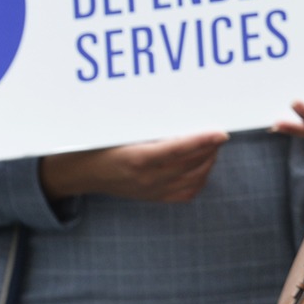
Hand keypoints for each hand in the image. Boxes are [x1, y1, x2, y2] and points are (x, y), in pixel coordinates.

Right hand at [39, 130, 228, 203]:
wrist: (82, 171)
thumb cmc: (100, 141)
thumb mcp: (119, 127)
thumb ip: (148, 121)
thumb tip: (179, 105)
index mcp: (137, 159)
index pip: (178, 151)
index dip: (202, 141)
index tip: (221, 132)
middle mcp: (147, 179)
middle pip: (191, 164)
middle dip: (211, 147)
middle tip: (219, 130)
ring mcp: (152, 191)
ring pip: (194, 178)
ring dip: (209, 160)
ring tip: (212, 143)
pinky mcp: (155, 198)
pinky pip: (187, 192)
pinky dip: (201, 177)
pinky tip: (203, 162)